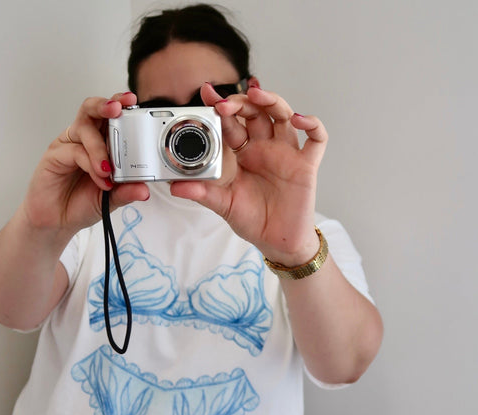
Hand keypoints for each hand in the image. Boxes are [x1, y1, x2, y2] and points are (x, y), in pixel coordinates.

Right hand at [22, 92, 149, 235]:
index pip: (111, 117)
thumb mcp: (112, 198)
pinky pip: (74, 151)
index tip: (134, 101)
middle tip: (118, 109)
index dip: (121, 105)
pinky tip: (100, 179)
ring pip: (84, 127)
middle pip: (93, 109)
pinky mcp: (55, 155)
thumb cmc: (82, 203)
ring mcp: (69, 145)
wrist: (57, 221)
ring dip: (99, 146)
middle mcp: (85, 139)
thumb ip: (127, 192)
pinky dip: (89, 163)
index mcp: (101, 142)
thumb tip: (144, 189)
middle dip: (107, 105)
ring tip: (108, 169)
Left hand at [170, 83, 327, 265]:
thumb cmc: (252, 220)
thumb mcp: (223, 204)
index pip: (231, 122)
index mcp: (243, 153)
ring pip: (283, 116)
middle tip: (226, 102)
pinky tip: (299, 120)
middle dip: (242, 102)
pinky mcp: (306, 165)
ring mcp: (286, 153)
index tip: (207, 94)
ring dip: (273, 101)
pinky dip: (312, 125)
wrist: (276, 241)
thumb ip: (202, 193)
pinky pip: (317, 139)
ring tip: (257, 95)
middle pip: (256, 113)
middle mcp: (264, 148)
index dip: (221, 106)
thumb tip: (175, 187)